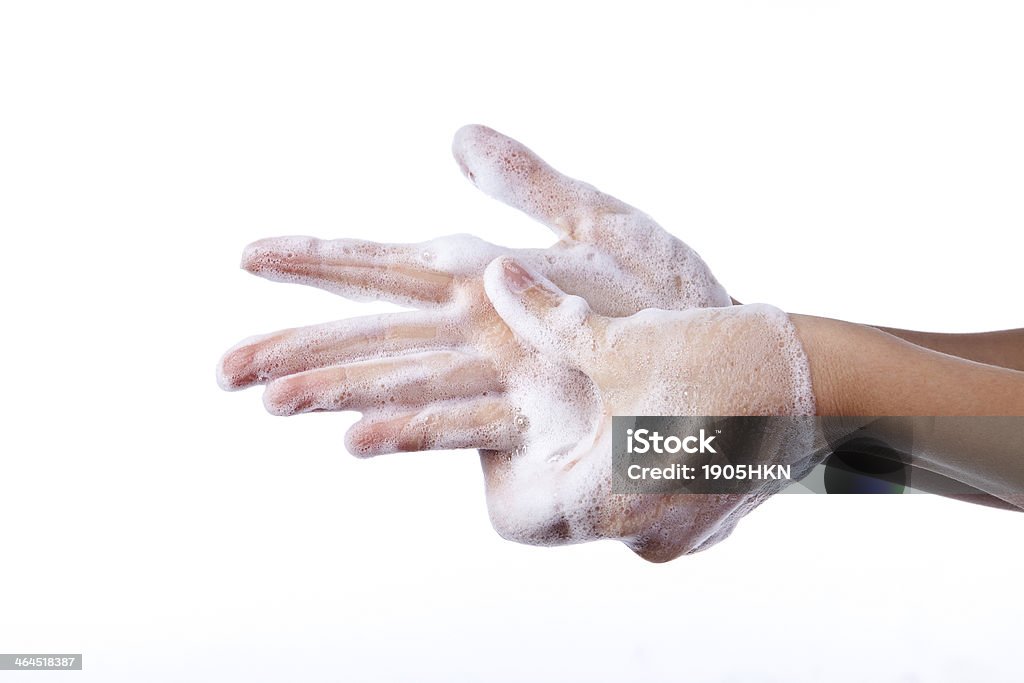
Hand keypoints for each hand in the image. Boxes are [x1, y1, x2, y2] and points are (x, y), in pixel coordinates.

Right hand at [218, 125, 748, 560]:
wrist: (735, 366)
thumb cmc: (671, 294)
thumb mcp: (603, 223)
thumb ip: (528, 184)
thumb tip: (456, 134)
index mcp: (490, 282)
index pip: (388, 265)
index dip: (319, 260)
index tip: (250, 254)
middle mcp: (482, 337)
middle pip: (375, 338)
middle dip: (298, 348)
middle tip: (223, 367)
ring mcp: (503, 389)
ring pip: (399, 384)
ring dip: (332, 391)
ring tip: (270, 400)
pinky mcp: (529, 437)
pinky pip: (458, 430)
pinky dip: (405, 430)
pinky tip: (357, 439)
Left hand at [468, 258, 816, 560]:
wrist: (833, 384)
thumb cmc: (725, 362)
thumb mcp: (623, 340)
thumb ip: (548, 318)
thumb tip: (496, 276)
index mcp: (611, 505)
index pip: (512, 515)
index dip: (499, 470)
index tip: (518, 416)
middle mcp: (645, 536)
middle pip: (558, 512)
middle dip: (549, 458)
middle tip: (556, 401)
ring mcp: (684, 534)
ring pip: (605, 507)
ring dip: (593, 461)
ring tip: (604, 401)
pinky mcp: (711, 520)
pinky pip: (650, 504)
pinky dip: (635, 467)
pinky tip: (649, 415)